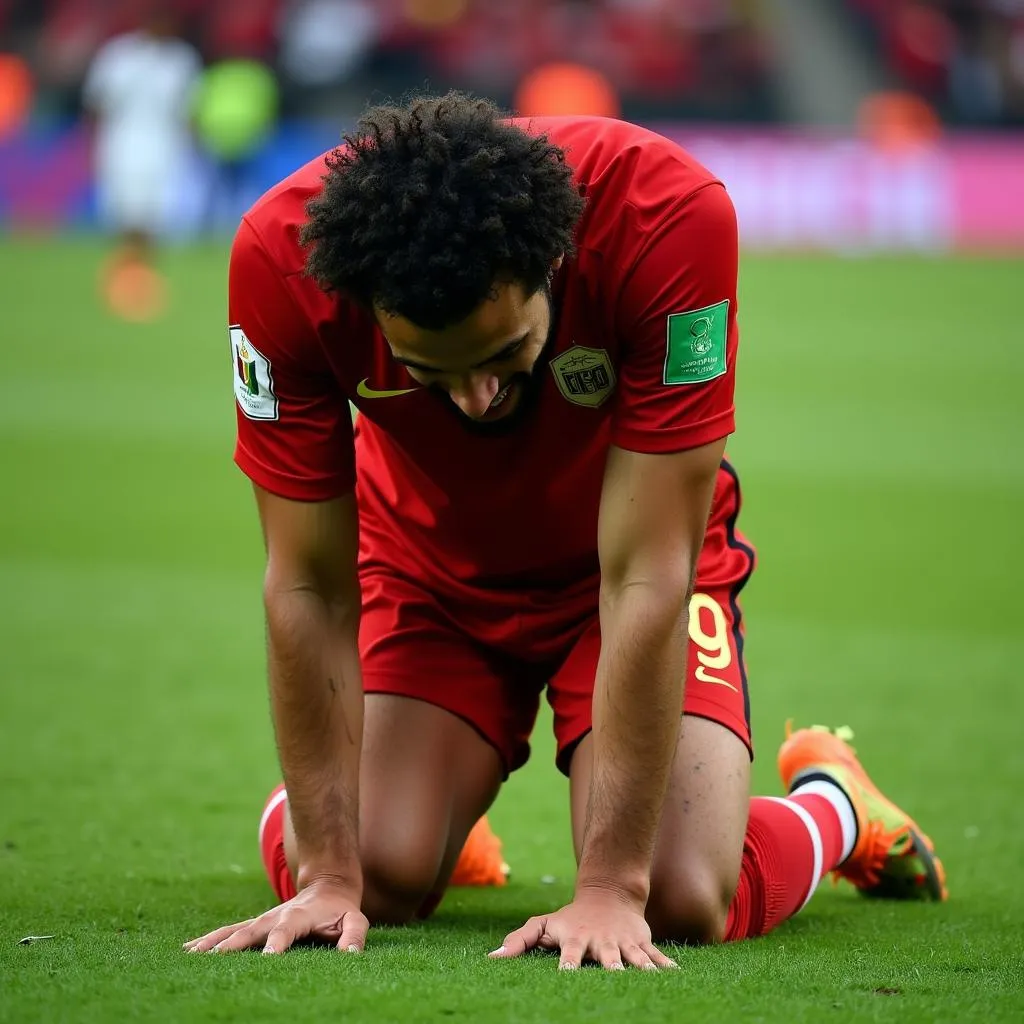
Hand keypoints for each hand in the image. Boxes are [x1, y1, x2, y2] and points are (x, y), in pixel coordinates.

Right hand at [183, 878, 368, 955]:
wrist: (326, 885)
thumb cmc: (340, 910)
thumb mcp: (355, 920)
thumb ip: (355, 935)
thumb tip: (351, 954)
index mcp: (298, 916)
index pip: (286, 929)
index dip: (277, 942)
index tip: (267, 956)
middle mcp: (274, 916)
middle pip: (251, 930)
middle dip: (232, 945)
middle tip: (212, 959)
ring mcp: (261, 920)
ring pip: (234, 930)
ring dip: (213, 942)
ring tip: (191, 954)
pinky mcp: (253, 925)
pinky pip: (228, 932)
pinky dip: (209, 940)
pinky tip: (188, 949)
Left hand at [488, 889, 677, 970]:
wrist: (608, 895)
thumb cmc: (570, 918)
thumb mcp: (543, 925)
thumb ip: (519, 941)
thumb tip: (491, 959)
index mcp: (575, 940)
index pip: (570, 955)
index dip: (568, 965)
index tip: (567, 975)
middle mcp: (600, 943)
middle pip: (606, 958)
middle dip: (611, 969)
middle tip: (615, 980)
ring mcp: (623, 944)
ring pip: (634, 958)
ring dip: (641, 969)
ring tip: (648, 981)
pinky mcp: (642, 944)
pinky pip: (656, 957)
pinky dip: (665, 966)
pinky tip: (676, 977)